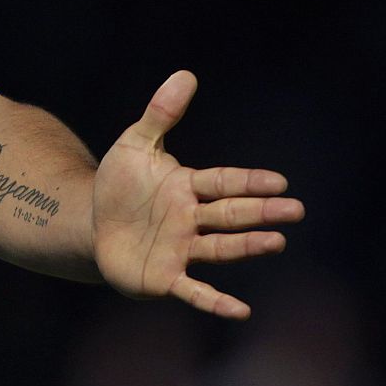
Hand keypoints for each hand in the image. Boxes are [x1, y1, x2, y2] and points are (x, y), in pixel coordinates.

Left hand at [92, 71, 304, 318]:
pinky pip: (194, 291)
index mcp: (187, 188)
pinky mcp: (165, 278)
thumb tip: (186, 74)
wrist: (90, 225)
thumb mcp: (135, 145)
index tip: (278, 181)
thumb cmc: (119, 185)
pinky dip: (216, 302)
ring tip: (276, 241)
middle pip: (230, 215)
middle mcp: (191, 220)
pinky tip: (241, 311)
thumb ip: (160, 114)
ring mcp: (180, 250)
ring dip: (246, 246)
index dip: (248, 182)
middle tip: (295, 210)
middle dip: (260, 212)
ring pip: (219, 248)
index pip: (223, 182)